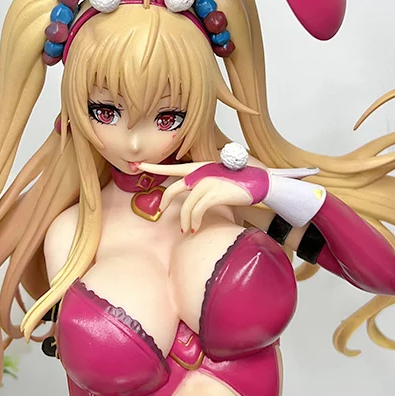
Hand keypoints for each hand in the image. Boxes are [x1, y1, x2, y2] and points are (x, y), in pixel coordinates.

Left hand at [138, 161, 254, 233]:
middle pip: (173, 189)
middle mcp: (200, 173)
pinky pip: (196, 211)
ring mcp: (207, 182)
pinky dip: (193, 222)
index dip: (153, 167)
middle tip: (162, 210)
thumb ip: (201, 182)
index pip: (172, 167)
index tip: (137, 165)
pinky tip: (194, 228)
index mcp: (198, 167)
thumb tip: (190, 193)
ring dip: (183, 220)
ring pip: (185, 205)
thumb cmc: (237, 181)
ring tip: (186, 229)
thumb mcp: (216, 177)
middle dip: (165, 202)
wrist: (257, 181)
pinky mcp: (214, 193)